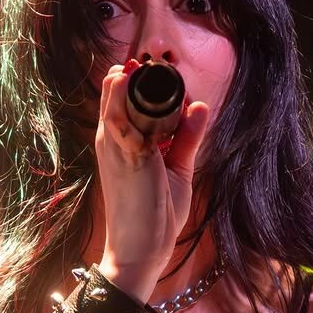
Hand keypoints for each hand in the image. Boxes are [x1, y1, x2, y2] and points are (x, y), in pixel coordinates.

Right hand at [95, 60, 209, 282]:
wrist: (140, 250)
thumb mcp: (177, 169)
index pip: (123, 103)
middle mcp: (112, 142)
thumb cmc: (154, 213)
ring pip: (113, 101)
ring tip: (144, 63)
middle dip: (135, 76)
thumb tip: (200, 106)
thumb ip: (186, 137)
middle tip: (156, 62)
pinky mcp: (123, 156)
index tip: (163, 73)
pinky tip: (127, 77)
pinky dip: (121, 96)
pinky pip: (116, 118)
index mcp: (121, 144)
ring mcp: (114, 148)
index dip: (140, 84)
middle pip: (116, 97)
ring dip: (126, 80)